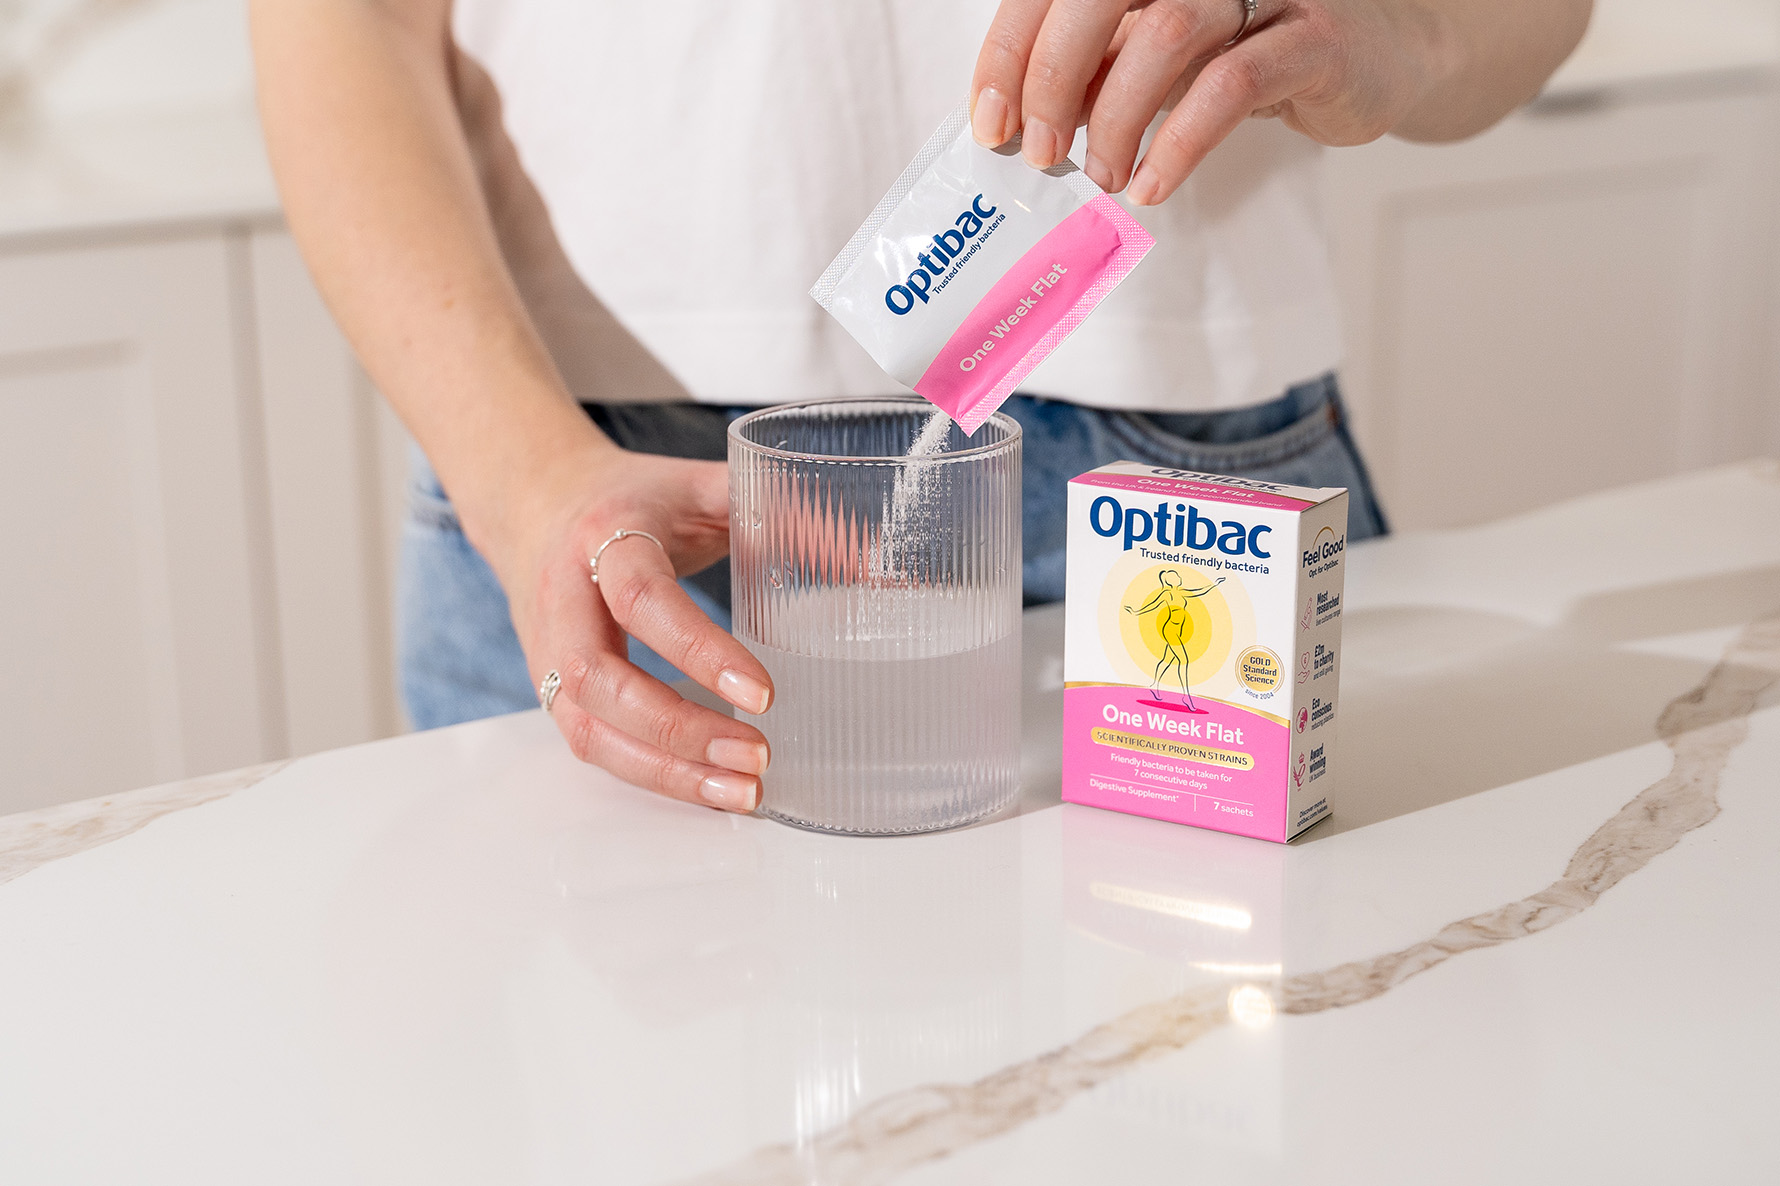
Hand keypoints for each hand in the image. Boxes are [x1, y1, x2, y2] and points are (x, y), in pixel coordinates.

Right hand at [504, 443, 775, 813]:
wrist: (535, 500)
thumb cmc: (634, 497)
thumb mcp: (705, 485)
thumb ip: (783, 514)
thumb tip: (876, 565)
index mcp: (604, 535)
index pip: (644, 599)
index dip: (699, 651)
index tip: (764, 694)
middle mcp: (564, 599)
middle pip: (599, 680)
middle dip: (678, 728)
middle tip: (756, 755)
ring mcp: (548, 651)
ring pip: (587, 727)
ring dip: (663, 771)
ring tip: (740, 792)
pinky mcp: (551, 688)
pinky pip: (590, 743)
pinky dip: (648, 774)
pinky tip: (706, 787)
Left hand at [971, 0, 1451, 203]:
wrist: (1380, 54)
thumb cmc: (1251, 51)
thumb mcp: (1159, 55)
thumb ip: (1099, 69)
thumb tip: (1020, 120)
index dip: (1011, 51)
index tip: (989, 122)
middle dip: (1053, 79)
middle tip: (1042, 154)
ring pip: (1164, 34)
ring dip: (1116, 117)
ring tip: (1105, 177)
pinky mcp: (1315, 37)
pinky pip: (1231, 86)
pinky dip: (1180, 142)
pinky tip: (1155, 185)